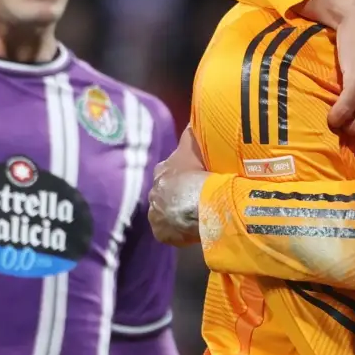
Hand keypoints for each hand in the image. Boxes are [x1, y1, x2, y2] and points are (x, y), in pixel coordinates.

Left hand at [148, 126, 207, 245]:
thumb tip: (191, 120)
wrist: (201, 201)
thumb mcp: (194, 147)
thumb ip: (191, 134)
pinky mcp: (161, 233)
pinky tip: (192, 229)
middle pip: (166, 193)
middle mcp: (153, 192)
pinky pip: (171, 232)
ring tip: (196, 215)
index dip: (183, 175)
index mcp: (161, 171)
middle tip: (197, 198)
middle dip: (177, 195)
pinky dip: (180, 231)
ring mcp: (156, 214)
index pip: (168, 172)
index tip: (195, 179)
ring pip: (166, 213)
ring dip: (177, 213)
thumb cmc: (200, 171)